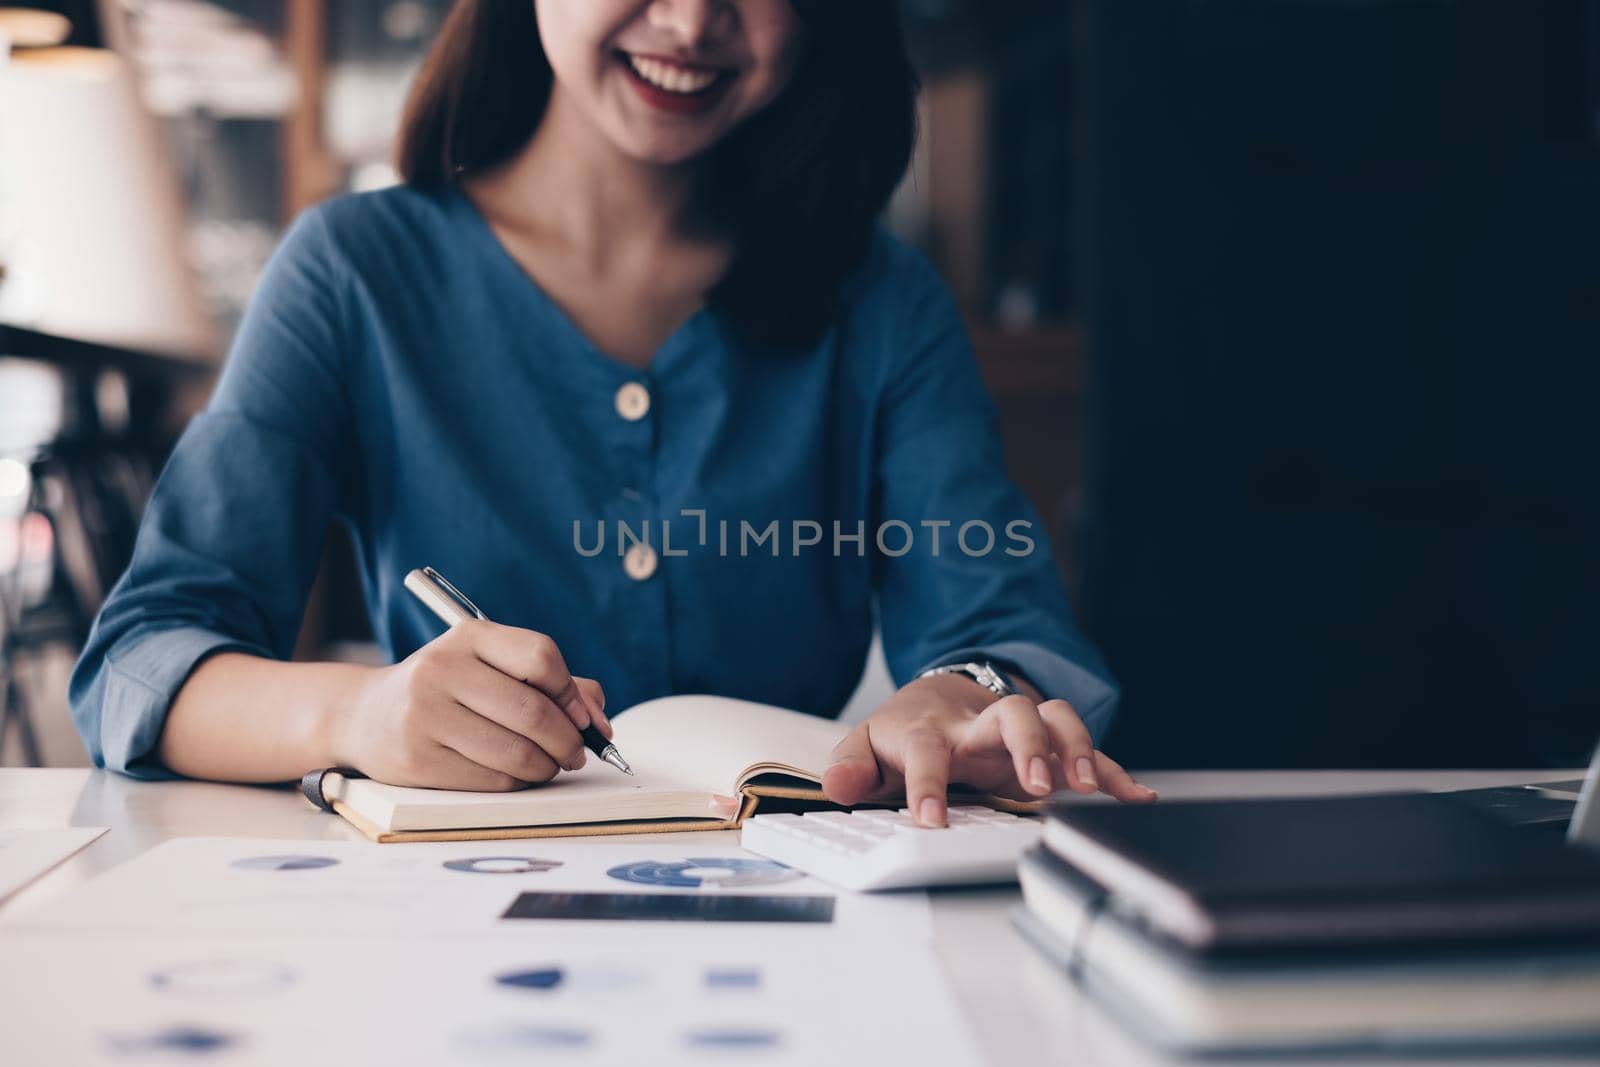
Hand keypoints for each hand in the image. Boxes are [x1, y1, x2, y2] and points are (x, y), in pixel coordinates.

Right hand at [333, 619, 609, 790]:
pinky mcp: (417, 760)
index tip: (584, 719)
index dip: (573, 695)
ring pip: (516, 752)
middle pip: (534, 711)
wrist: (365, 715)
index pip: (541, 658)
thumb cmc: (449, 691)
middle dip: (568, 741)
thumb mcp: (491, 668)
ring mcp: (426, 715)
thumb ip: (552, 685)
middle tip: (576, 754)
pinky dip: (517, 784)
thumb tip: (599, 722)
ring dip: (546, 767)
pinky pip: (492, 781)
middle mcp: (443, 669)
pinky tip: (515, 777)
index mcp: (469, 637)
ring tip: (548, 766)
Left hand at [821, 674, 1155, 826]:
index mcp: (931, 731)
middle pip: (1009, 715)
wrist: (937, 693)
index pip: (927, 752)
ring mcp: (1018, 731)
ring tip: (1089, 786)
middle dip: (1027, 745)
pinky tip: (1136, 797)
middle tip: (1037, 786)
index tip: (930, 820)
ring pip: (1056, 719)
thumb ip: (851, 766)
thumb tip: (837, 784)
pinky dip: (1114, 772)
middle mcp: (979, 725)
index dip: (927, 785)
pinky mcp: (1047, 745)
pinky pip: (1086, 751)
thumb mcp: (866, 746)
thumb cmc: (905, 730)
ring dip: (1077, 747)